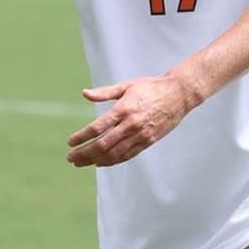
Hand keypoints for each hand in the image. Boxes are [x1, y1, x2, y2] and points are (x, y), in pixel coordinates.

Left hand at [66, 74, 194, 166]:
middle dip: (85, 153)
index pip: (98, 127)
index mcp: (124, 109)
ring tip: (81, 163)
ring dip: (96, 160)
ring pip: (115, 153)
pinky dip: (113, 161)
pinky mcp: (148, 141)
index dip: (82, 137)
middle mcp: (131, 125)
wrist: (179, 94)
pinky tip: (101, 163)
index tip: (70, 142)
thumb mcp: (126, 85)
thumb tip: (84, 94)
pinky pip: (128, 155)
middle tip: (70, 158)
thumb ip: (104, 92)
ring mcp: (141, 135)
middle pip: (103, 144)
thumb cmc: (150, 87)